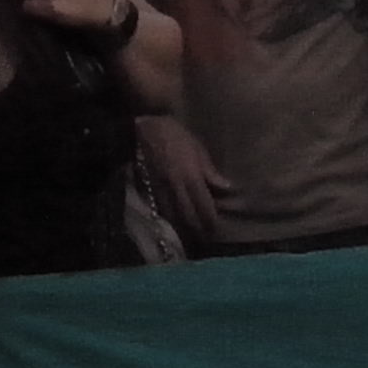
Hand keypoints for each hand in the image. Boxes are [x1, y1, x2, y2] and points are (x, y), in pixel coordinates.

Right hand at [134, 115, 230, 243]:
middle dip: (199, 230)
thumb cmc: (173, 134)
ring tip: (193, 236)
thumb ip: (210, 171)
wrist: (140, 130)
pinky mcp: (149, 192)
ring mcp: (161, 191)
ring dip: (184, 229)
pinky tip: (176, 225)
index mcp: (190, 175)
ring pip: (174, 218)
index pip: (204, 205)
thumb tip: (227, 188)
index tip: (217, 229)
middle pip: (189, 216)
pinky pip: (162, 212)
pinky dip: (171, 221)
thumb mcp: (197, 147)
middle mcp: (176, 187)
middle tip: (207, 237)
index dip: (211, 220)